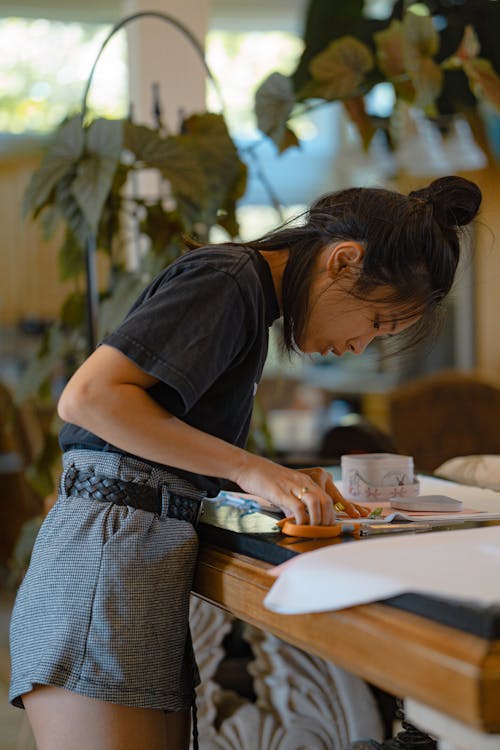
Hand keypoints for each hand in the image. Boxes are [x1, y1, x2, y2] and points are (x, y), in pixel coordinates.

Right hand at [232, 456, 365, 525]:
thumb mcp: (287, 491)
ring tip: (313, 530)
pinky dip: (302, 520)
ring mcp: (294, 486)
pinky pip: (298, 508)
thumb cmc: (266, 480)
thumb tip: (302, 521)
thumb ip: (296, 504)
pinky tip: (299, 526)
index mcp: (308, 481)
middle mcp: (305, 482)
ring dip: (318, 520)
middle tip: (325, 531)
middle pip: (328, 501)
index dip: (344, 509)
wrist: (249, 467)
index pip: (331, 496)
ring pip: (317, 503)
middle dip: (330, 519)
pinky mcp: (282, 492)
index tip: (351, 520)